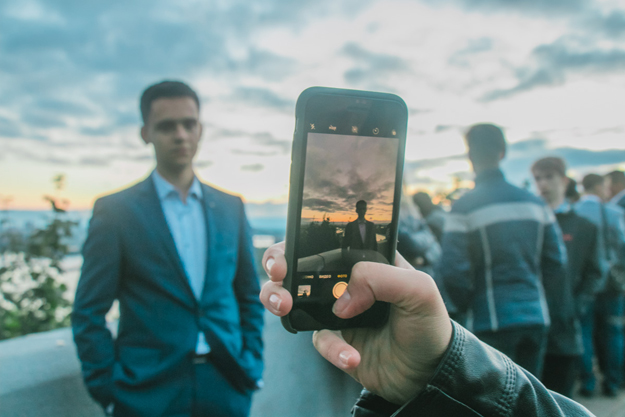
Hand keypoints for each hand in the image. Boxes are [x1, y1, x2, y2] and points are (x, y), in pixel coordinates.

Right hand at [260, 242, 451, 404]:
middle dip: (278, 264)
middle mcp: (346, 281)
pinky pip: (318, 340)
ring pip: (293, 298)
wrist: (429, 373)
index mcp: (365, 259)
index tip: (290, 249)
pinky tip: (352, 356)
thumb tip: (341, 299)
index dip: (302, 239)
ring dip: (279, 298)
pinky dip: (332, 348)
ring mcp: (336, 310)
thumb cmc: (428, 323)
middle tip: (278, 273)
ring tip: (284, 307)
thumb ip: (380, 278)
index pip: (328, 240)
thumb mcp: (418, 289)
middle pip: (298, 264)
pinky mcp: (334, 339)